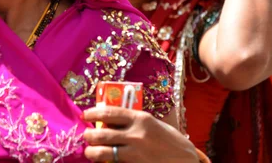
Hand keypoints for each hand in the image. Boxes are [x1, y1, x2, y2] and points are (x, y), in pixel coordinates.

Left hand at [83, 106, 197, 161]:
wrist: (186, 161)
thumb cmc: (170, 140)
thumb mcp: (153, 124)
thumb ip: (133, 121)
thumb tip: (110, 120)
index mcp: (140, 118)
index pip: (109, 112)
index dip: (92, 113)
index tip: (85, 115)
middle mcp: (135, 135)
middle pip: (101, 134)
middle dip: (89, 135)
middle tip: (87, 136)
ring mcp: (135, 153)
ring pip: (103, 153)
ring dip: (92, 152)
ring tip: (90, 151)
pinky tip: (103, 162)